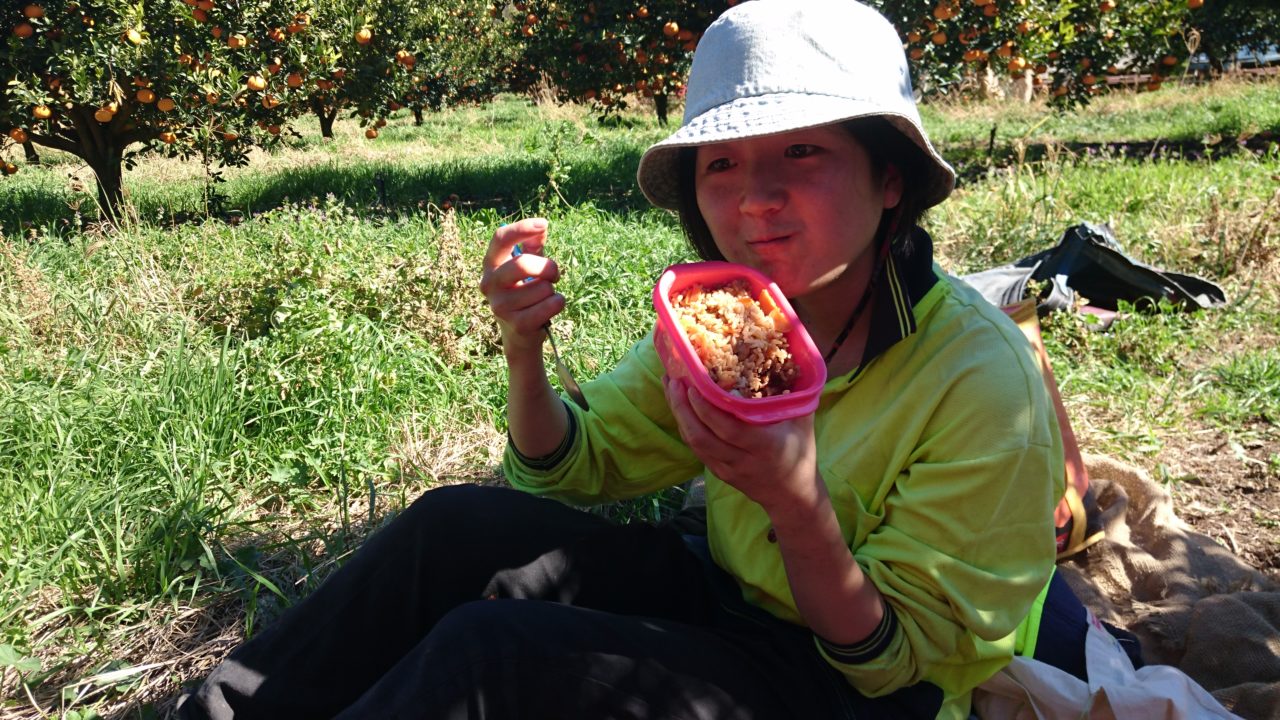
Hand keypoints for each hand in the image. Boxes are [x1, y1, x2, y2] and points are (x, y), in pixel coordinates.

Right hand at [479, 218, 563, 356]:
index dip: (522, 228)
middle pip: (523, 264)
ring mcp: (501, 306)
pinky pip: (552, 304)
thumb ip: (532, 246)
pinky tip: (548, 310)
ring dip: (552, 291)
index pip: (500, 239)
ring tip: (542, 299)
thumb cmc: (524, 292)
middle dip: (548, 267)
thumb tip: (542, 227)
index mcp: (490, 266)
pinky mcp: (518, 324)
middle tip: (554, 275)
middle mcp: (490, 285)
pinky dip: (558, 304)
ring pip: (544, 287)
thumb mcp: (525, 267)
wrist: (520, 333)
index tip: (544, 224)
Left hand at [662, 375, 818, 514]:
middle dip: (682, 408)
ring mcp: (727, 469)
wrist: (792, 496)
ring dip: (679, 415)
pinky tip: (681, 408)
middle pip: (702, 437)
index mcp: (764, 445)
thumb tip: (788, 357)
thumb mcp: (803, 422)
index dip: (706, 409)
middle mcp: (742, 459)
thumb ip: (794, 394)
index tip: (693, 386)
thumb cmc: (801, 453)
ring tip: (670, 388)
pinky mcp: (719, 473)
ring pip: (694, 444)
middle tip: (672, 381)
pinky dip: (686, 426)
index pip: (727, 428)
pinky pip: (697, 449)